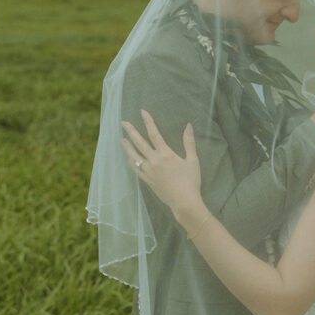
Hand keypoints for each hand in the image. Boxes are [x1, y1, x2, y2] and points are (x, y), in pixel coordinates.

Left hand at [121, 111, 204, 229]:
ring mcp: (149, 172)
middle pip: (139, 143)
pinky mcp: (148, 181)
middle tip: (123, 122)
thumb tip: (188, 126)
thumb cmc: (191, 181)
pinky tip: (128, 159)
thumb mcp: (193, 160)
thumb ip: (189, 142)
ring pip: (134, 156)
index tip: (142, 112)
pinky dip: (131, 162)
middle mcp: (154, 161)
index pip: (154, 134)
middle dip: (131, 131)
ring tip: (121, 139)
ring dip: (127, 147)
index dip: (148, 122)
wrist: (184, 202)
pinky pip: (136, 170)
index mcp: (166, 154)